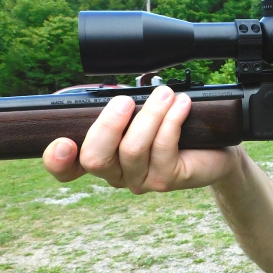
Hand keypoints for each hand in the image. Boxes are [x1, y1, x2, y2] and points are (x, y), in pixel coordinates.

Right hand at [43, 86, 242, 193]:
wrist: (215, 152)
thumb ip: (122, 109)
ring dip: (149, 115)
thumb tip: (113, 92)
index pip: (67, 168)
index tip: (64, 142)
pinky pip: (163, 148)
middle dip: (108, 125)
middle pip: (95, 159)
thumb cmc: (174, 130)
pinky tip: (181, 104)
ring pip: (132, 149)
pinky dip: (171, 120)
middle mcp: (116, 174)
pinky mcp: (166, 180)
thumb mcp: (142, 115)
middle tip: (125, 101)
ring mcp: (140, 180)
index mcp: (102, 158)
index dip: (57, 160)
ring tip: (165, 94)